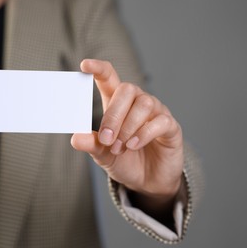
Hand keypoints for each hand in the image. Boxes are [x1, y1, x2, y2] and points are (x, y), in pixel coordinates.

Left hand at [71, 59, 183, 203]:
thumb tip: (76, 138)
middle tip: (107, 139)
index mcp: (118, 104)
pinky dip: (144, 134)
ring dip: (128, 127)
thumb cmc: (125, 161)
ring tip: (120, 147)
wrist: (148, 181)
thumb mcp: (103, 154)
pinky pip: (160, 121)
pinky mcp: (171, 127)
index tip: (85, 65)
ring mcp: (156, 113)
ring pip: (144, 103)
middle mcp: (137, 103)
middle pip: (127, 89)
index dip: (99, 69)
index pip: (110, 78)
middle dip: (114, 114)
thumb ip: (92, 144)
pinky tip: (134, 146)